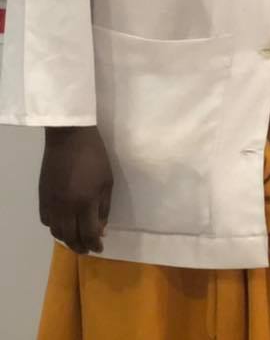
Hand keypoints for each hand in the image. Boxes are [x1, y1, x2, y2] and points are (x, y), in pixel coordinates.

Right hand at [39, 126, 112, 254]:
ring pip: (56, 232)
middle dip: (81, 247)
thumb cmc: (95, 157)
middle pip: (70, 237)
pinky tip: (63, 225)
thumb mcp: (108, 181)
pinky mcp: (42, 198)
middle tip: (89, 249)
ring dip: (67, 240)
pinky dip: (55, 228)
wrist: (69, 139)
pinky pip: (47, 221)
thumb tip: (102, 229)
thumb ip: (104, 207)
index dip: (95, 244)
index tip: (101, 248)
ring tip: (77, 241)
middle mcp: (65, 207)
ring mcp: (51, 203)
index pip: (89, 233)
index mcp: (85, 202)